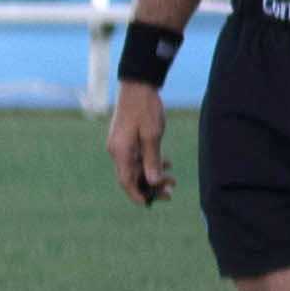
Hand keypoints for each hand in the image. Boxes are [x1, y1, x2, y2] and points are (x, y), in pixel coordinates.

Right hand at [110, 82, 174, 205]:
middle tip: (170, 192)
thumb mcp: (152, 135)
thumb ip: (152, 160)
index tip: (148, 204)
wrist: (137, 86)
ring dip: (152, 175)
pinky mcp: (126, 140)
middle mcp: (117, 151)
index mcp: (121, 152)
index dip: (137, 195)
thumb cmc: (145, 109)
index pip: (126, 181)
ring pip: (135, 168)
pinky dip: (150, 164)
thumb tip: (153, 182)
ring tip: (172, 179)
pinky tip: (165, 162)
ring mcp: (121, 145)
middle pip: (131, 177)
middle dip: (150, 187)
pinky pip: (136, 158)